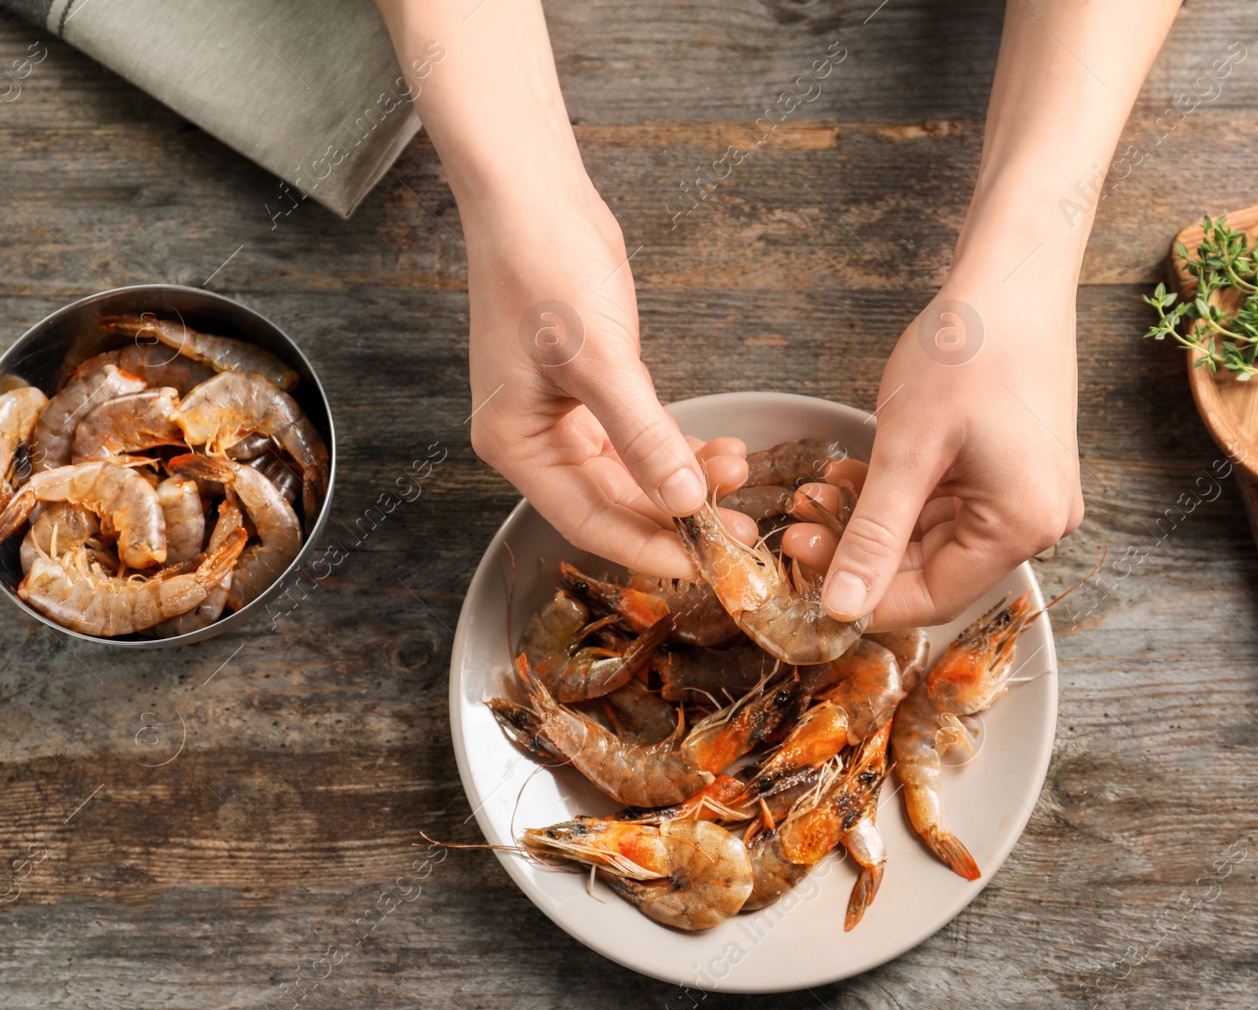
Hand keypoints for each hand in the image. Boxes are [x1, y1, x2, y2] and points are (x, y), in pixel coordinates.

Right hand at [459, 179, 747, 576]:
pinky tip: (723, 451)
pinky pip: (642, 439)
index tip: (705, 565)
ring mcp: (565, 415)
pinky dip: (680, 448)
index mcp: (516, 443)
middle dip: (678, 518)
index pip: (589, 521)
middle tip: (740, 533)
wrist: (533, 195)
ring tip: (742, 478)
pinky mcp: (595, 389)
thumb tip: (685, 500)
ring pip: (634, 474)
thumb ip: (643, 436)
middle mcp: (536, 439)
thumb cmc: (543, 265)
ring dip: (686, 481)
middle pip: (614, 504)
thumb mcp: (599, 359)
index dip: (649, 548)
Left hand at [783, 265, 1084, 629]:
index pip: (932, 598)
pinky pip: (944, 503)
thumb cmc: (970, 348)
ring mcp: (1027, 495)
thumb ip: (873, 535)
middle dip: (860, 552)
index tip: (803, 578)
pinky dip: (895, 495)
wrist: (1013, 273)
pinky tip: (851, 474)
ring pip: (929, 537)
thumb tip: (842, 609)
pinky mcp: (1011, 470)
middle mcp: (1037, 522)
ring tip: (815, 493)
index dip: (863, 597)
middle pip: (931, 570)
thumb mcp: (907, 448)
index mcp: (1024, 526)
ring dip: (870, 521)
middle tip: (797, 530)